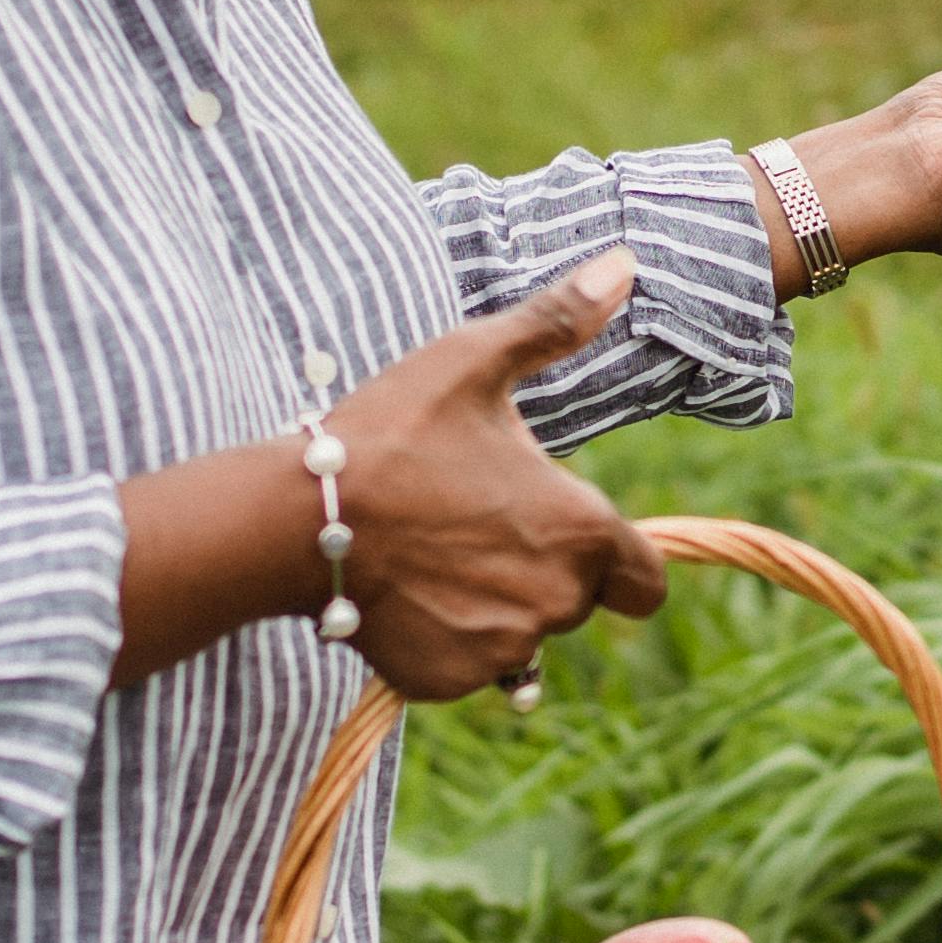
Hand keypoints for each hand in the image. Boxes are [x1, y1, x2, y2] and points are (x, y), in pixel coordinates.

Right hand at [321, 254, 679, 698]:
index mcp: (581, 532)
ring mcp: (499, 648)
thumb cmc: (392, 433)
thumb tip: (624, 263)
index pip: (644, 582)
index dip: (614, 561)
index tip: (563, 532)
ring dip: (491, 606)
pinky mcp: (445, 680)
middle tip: (470, 525)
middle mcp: (554, 602)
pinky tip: (403, 591)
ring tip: (432, 555)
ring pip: (518, 636)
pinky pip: (464, 666)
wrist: (298, 516)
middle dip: (538, 571)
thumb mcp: (473, 363)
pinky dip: (442, 639)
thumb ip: (555, 323)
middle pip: (574, 603)